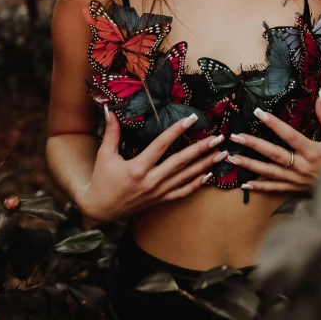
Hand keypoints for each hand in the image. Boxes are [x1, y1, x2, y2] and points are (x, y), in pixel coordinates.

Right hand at [78, 109, 226, 221]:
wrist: (100, 211)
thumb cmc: (102, 180)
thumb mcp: (104, 155)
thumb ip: (111, 132)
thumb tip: (110, 109)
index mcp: (137, 168)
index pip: (161, 145)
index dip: (177, 131)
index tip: (192, 119)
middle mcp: (151, 181)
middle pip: (181, 162)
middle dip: (201, 149)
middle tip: (217, 137)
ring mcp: (158, 192)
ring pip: (186, 177)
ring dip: (205, 164)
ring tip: (221, 153)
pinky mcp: (160, 200)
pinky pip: (182, 192)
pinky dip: (197, 183)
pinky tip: (209, 174)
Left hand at [225, 90, 320, 192]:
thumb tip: (319, 95)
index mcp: (312, 151)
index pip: (289, 135)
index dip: (274, 123)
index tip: (258, 113)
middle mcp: (302, 166)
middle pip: (273, 154)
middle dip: (253, 145)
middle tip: (235, 137)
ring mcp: (296, 179)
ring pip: (269, 172)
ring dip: (250, 165)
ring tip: (233, 157)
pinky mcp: (294, 189)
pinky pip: (274, 189)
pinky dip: (260, 187)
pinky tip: (245, 183)